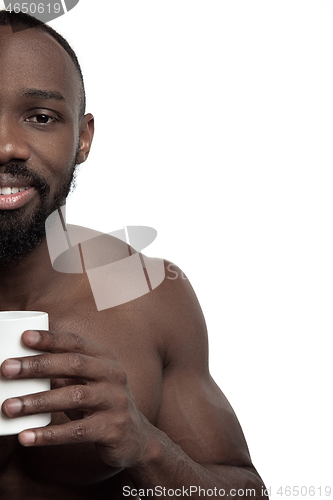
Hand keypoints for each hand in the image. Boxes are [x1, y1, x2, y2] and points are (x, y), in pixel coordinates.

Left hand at [0, 330, 152, 468]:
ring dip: (38, 401)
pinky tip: (26, 437)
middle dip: (37, 366)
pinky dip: (49, 434)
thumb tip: (22, 365)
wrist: (135, 437)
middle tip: (6, 369)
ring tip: (8, 407)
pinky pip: (77, 431)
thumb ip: (62, 373)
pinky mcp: (112, 428)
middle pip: (74, 364)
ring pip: (74, 397)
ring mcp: (115, 401)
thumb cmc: (100, 403)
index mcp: (105, 358)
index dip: (50, 338)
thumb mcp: (86, 383)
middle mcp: (113, 374)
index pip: (76, 342)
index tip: (23, 337)